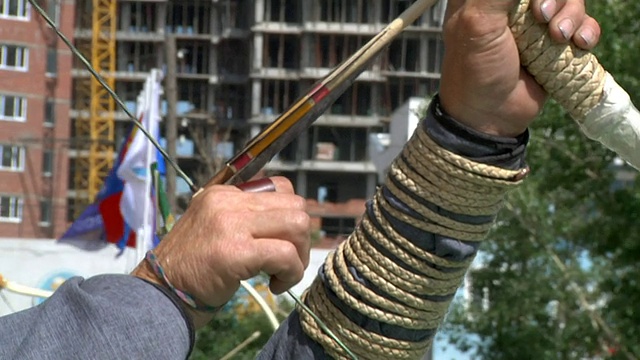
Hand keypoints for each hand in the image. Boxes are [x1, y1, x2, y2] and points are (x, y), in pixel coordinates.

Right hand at [132, 177, 310, 326]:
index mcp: (224, 194)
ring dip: (299, 256)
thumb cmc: (191, 271)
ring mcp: (230, 224)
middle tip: (286, 264)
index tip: (284, 243)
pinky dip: (290, 274)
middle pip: (295, 206)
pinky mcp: (235, 251)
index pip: (281, 188)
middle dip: (302, 239)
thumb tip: (291, 225)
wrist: (159, 296)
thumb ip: (245, 220)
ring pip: (297, 225)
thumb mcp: (215, 231)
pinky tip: (274, 287)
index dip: (292, 217)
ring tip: (281, 275)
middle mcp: (227, 202)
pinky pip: (285, 255)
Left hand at [439, 0, 600, 136]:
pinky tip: (578, 44)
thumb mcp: (477, 23)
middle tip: (542, 17)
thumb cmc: (475, 72)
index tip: (533, 5)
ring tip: (559, 37)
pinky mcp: (553, 46)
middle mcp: (509, 8)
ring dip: (573, 14)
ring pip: (569, 2)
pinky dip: (586, 30)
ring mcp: (533, 26)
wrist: (490, 117)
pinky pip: (581, 25)